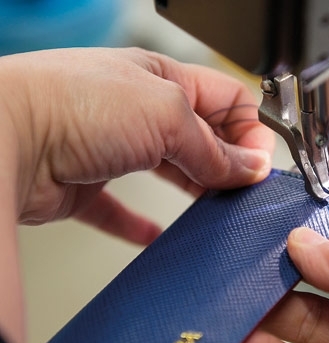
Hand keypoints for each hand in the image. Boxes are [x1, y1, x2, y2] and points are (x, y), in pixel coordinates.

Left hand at [0, 47, 273, 342]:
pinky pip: (121, 209)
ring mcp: (112, 146)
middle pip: (202, 136)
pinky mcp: (86, 185)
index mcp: (162, 78)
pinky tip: (157, 235)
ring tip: (217, 212)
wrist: (5, 138)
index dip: (250, 131)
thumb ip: (214, 147)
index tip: (260, 165)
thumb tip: (250, 167)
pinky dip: (141, 225)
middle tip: (244, 191)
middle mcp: (138, 109)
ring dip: (195, 191)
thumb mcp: (167, 115)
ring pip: (168, 171)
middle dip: (227, 163)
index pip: (227, 100)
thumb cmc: (71, 103)